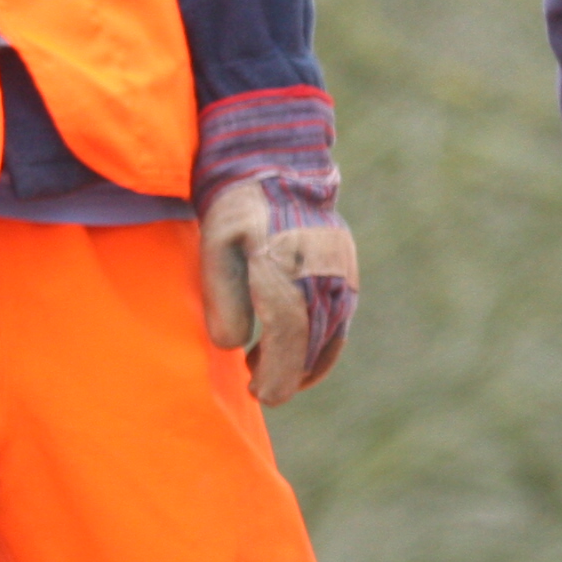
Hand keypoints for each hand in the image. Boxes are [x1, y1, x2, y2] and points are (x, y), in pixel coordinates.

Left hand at [197, 87, 359, 405]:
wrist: (276, 168)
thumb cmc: (236, 211)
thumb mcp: (214, 249)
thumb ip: (222, 298)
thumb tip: (234, 345)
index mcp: (284, 267)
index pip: (288, 336)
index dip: (277, 373)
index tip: (259, 394)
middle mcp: (321, 274)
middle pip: (311, 343)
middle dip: (288, 375)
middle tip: (261, 391)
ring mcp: (340, 273)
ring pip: (330, 336)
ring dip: (303, 363)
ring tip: (270, 370)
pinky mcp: (347, 273)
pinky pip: (341, 321)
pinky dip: (323, 346)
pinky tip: (298, 353)